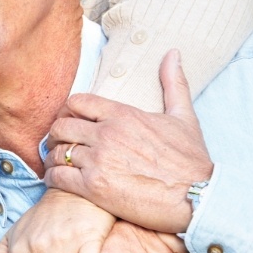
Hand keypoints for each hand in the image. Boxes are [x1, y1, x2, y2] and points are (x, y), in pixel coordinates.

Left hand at [44, 50, 212, 232]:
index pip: (76, 102)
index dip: (68, 112)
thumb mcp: (184, 117)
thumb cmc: (191, 161)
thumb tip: (172, 53)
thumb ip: (173, 84)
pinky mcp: (93, 187)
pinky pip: (57, 176)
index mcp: (123, 115)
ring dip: (53, 158)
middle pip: (60, 126)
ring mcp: (98, 160)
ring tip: (58, 163)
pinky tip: (58, 180)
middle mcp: (107, 134)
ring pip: (56, 152)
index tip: (70, 122)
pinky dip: (52, 178)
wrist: (200, 198)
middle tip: (59, 144)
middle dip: (56, 135)